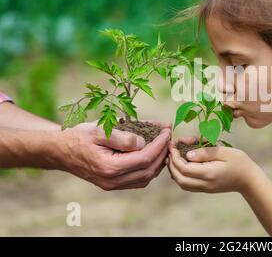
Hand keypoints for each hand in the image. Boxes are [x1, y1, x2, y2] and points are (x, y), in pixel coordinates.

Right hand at [55, 120, 170, 189]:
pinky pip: (139, 180)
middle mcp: (113, 180)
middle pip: (149, 170)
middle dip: (163, 151)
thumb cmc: (79, 136)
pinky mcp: (113, 184)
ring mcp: (113, 185)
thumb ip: (123, 137)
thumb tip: (144, 142)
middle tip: (168, 134)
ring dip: (159, 160)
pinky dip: (150, 167)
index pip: (145, 158)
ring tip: (163, 143)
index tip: (167, 129)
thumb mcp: (100, 130)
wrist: (60, 150)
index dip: (160, 144)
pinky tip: (153, 153)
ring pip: (146, 177)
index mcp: (110, 167)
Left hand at [167, 137, 257, 193]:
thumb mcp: (224, 152)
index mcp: (208, 173)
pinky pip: (188, 185)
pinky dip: (180, 176)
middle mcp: (204, 183)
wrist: (249, 179)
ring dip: (174, 171)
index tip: (173, 144)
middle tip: (171, 150)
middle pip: (179, 178)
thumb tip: (187, 154)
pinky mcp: (205, 189)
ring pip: (182, 184)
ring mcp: (204, 188)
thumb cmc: (239, 162)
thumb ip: (205, 152)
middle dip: (171, 164)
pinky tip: (181, 165)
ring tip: (174, 157)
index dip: (175, 156)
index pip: (184, 168)